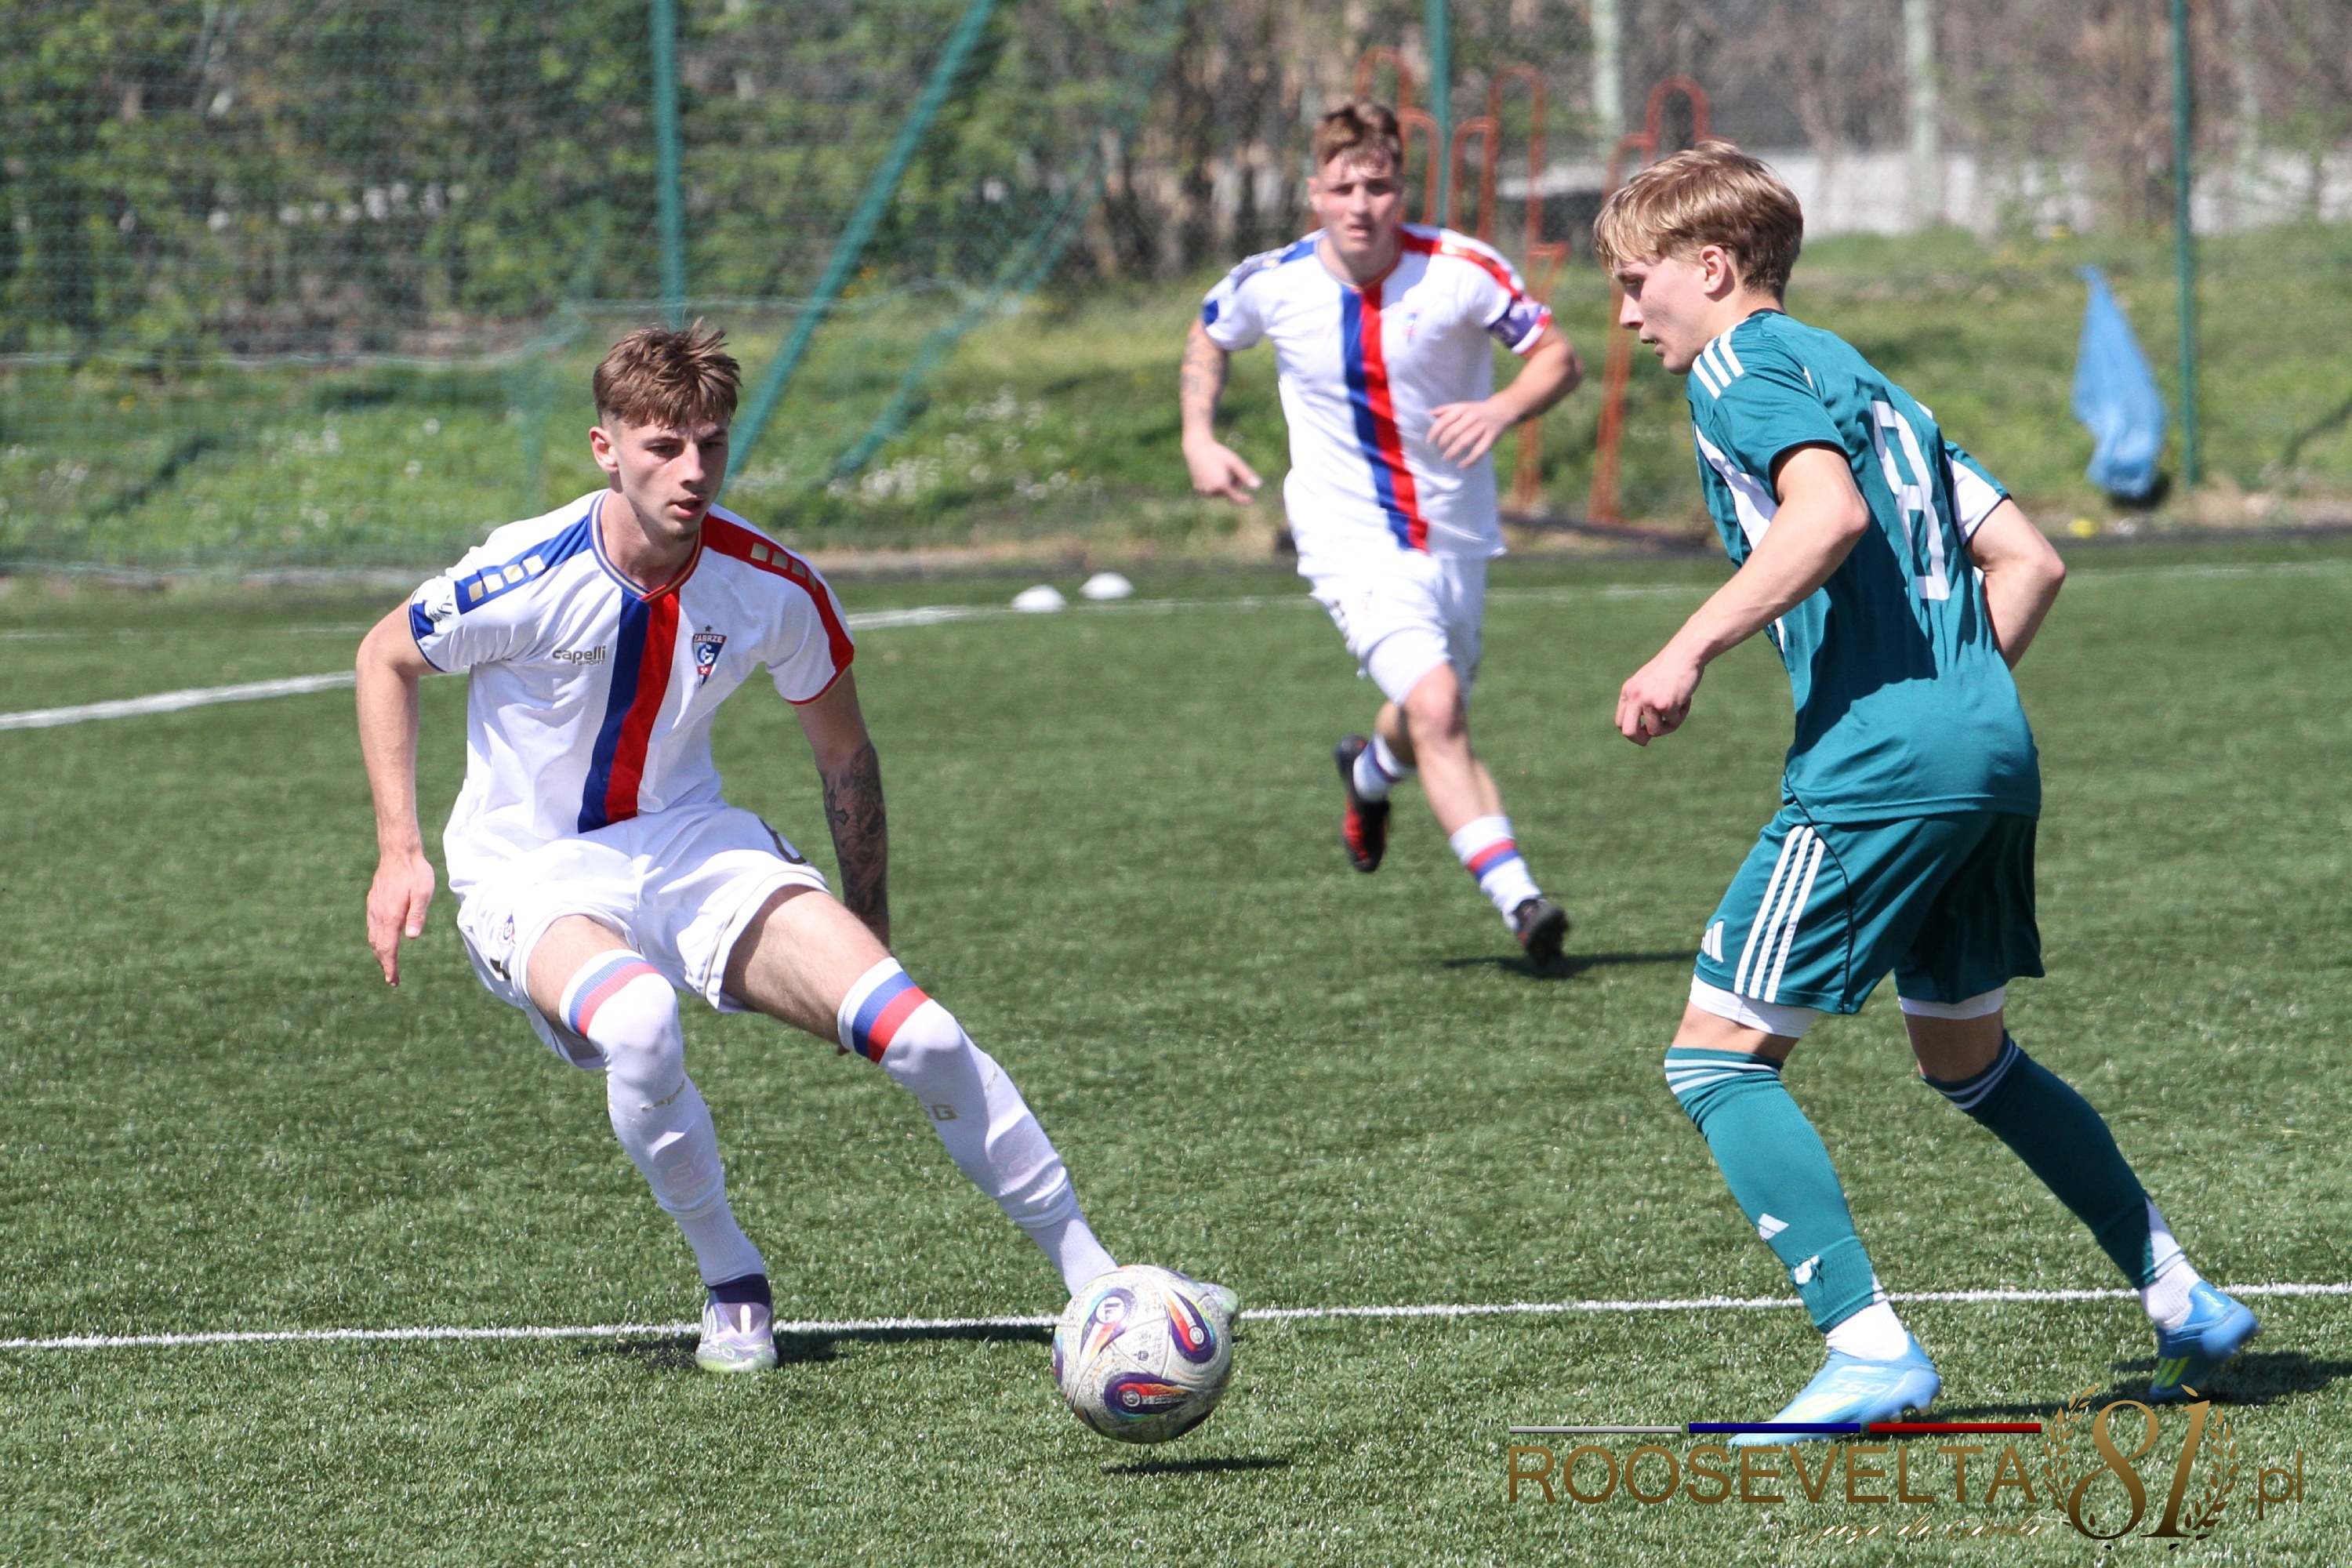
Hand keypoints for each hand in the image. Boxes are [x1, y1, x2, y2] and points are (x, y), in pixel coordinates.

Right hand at [366, 847, 436, 983]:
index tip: (393, 981)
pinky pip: (372, 927)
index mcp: (390, 916)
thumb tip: (411, 938)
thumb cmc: (415, 873)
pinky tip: (383, 942)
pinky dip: (376, 941)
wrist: (398, 853)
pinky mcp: (373, 903)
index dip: (390, 966)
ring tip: (388, 965)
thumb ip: (417, 915)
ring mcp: (373, 909)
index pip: (388, 948)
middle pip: (378, 947)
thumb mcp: (423, 893)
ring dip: (380, 954)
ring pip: (373, 938)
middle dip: (384, 965)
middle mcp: (378, 915)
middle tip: (392, 980)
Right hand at [1184, 440, 1261, 504]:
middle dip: (1233, 484)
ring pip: (1219, 492)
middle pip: (1228, 492)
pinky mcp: (1197, 488)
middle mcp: (1211, 491)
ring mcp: (1202, 490)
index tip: (1251, 499)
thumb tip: (1258, 486)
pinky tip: (1211, 471)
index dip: (1244, 499)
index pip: (1235, 498)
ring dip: (1224, 485)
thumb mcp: (1234, 462)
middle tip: (1231, 468)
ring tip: (1220, 469)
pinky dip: (1215, 484)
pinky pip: (1211, 490)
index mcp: (1221, 485)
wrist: (1196, 448)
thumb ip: (1246, 475)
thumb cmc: (1217, 453)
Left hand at [1427, 398, 1515, 464]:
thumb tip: (1429, 414)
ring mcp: (1482, 427)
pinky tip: (1461, 465)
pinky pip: (1479, 451)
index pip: (1444, 421)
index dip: (1434, 432)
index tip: (1429, 442)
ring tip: (1446, 458)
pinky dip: (1470, 460)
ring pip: (1464, 442)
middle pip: (1453, 432)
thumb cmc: (1476, 410)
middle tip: (1438, 451)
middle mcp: (1471, 416)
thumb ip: (1445, 410)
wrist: (1501, 409)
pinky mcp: (1490, 437)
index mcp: (1462, 408)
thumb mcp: (1461, 405)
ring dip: (1453, 452)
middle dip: (1443, 444)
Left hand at [1615, 645, 1704, 745]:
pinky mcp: (1665, 705)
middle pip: (1628, 732)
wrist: (1686, 653)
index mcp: (1628, 691)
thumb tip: (1644, 732)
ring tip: (1679, 708)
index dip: (1631, 732)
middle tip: (1647, 741)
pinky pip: (1673, 722)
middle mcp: (1635, 697)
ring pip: (1655, 731)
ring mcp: (1649, 701)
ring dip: (1669, 725)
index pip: (1621, 721)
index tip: (1642, 736)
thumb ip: (1642, 702)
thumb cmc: (1671, 668)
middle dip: (1639, 740)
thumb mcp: (1648, 683)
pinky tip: (1686, 699)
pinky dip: (1682, 715)